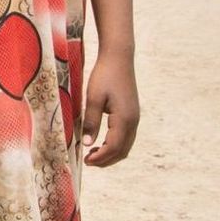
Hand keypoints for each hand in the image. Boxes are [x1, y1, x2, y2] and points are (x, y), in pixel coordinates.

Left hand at [81, 50, 139, 166]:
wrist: (119, 58)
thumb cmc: (104, 75)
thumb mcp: (93, 97)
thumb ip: (91, 121)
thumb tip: (87, 143)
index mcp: (124, 119)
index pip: (113, 147)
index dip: (100, 158)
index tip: (85, 161)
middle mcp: (133, 121)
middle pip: (122, 150)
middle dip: (106, 160)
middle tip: (87, 162)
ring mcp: (135, 118)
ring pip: (126, 145)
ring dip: (111, 153)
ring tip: (92, 154)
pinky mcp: (132, 114)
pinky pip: (126, 136)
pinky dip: (115, 144)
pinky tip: (101, 142)